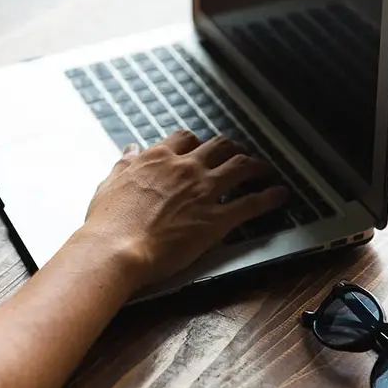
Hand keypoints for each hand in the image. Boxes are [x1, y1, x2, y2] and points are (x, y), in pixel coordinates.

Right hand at [83, 130, 288, 285]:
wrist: (116, 248)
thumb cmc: (107, 223)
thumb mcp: (109, 184)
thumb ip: (124, 165)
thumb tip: (130, 149)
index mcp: (158, 159)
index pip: (184, 139)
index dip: (195, 143)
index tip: (199, 148)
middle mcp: (185, 168)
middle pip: (218, 146)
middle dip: (230, 149)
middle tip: (236, 155)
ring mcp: (204, 191)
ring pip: (240, 167)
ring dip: (256, 166)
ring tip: (264, 169)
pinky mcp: (217, 219)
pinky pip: (252, 203)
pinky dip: (270, 198)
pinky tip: (280, 195)